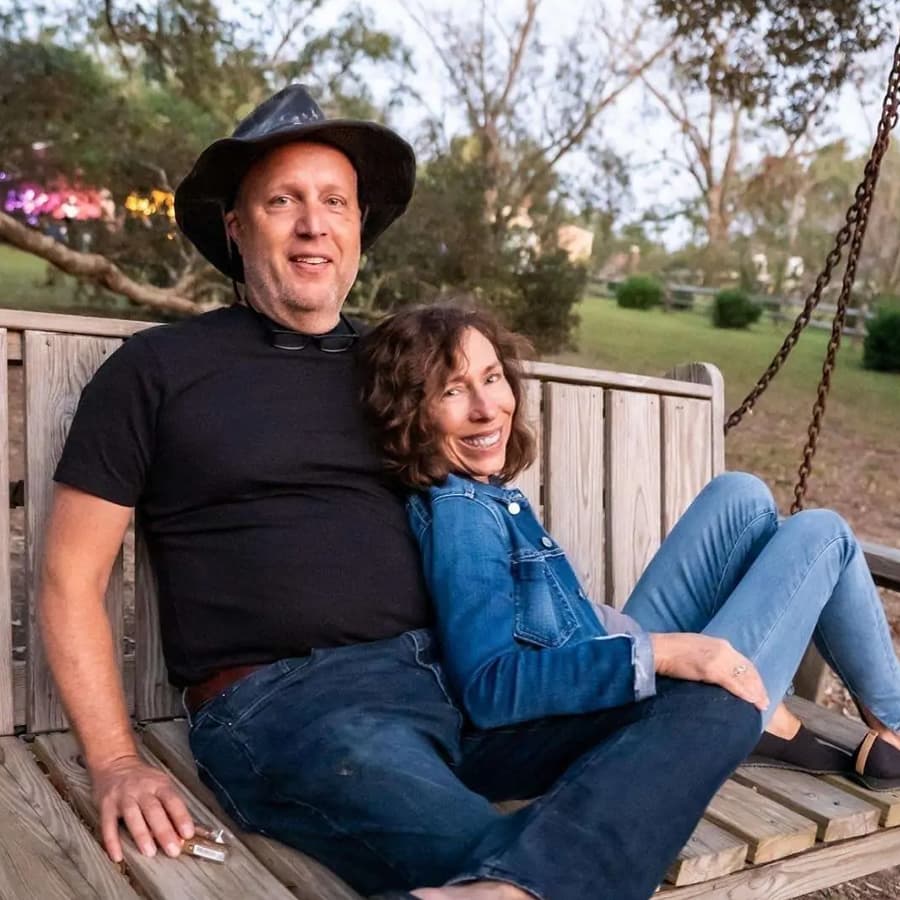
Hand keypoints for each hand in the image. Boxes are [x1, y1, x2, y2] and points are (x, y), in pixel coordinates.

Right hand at [91, 754, 194, 861]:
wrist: (115, 762)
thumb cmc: (142, 779)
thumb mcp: (160, 785)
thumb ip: (170, 808)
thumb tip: (181, 835)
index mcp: (159, 784)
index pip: (173, 801)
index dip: (181, 817)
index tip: (188, 834)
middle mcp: (141, 789)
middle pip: (154, 810)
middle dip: (164, 831)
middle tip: (172, 849)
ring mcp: (123, 797)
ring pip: (133, 816)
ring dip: (142, 835)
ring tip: (149, 852)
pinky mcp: (106, 806)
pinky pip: (108, 825)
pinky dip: (112, 842)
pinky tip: (118, 856)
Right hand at [650, 632, 768, 710]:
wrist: (657, 650)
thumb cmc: (671, 651)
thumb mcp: (696, 650)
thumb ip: (710, 658)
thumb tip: (717, 672)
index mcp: (718, 644)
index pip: (743, 661)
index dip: (753, 676)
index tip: (759, 688)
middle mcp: (722, 648)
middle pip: (747, 668)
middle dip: (758, 685)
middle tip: (765, 700)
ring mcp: (717, 658)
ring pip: (743, 676)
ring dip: (755, 691)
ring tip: (762, 704)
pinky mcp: (711, 668)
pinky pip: (733, 682)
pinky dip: (744, 692)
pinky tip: (751, 700)